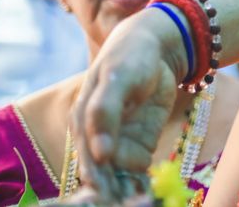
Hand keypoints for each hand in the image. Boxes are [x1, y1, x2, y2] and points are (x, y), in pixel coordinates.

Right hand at [70, 9, 184, 200]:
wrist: (155, 48)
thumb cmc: (130, 58)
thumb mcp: (117, 78)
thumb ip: (105, 111)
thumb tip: (99, 152)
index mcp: (83, 123)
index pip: (89, 160)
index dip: (97, 181)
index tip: (106, 198)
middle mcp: (97, 138)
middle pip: (103, 175)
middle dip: (112, 193)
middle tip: (123, 204)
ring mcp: (119, 143)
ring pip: (120, 177)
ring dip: (126, 193)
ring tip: (138, 203)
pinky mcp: (140, 145)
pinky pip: (139, 171)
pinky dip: (143, 185)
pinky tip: (151, 197)